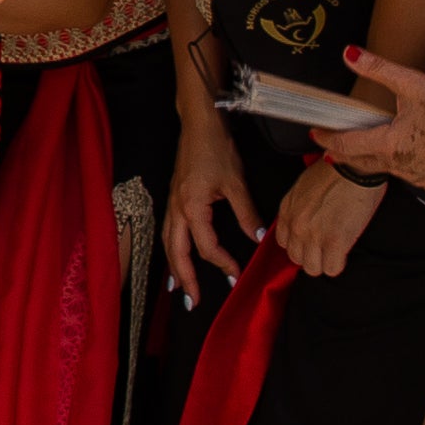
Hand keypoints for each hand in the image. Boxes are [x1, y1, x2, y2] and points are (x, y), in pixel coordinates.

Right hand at [160, 111, 257, 297]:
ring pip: (168, 244)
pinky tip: (176, 256)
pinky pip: (168, 231)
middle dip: (185, 279)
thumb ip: (246, 213)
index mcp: (192, 207)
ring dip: (174, 267)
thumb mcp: (236, 182)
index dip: (222, 263)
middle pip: (177, 253)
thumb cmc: (216, 147)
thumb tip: (257, 237)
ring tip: (179, 288)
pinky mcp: (173, 198)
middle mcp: (177, 208)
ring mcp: (172, 203)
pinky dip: (171, 249)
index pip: (207, 246)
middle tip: (193, 301)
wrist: (198, 123)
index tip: (236, 274)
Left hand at [272, 156, 381, 277]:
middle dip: (312, 254)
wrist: (354, 165)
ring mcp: (314, 235)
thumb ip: (298, 208)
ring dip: (325, 262)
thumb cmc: (335, 171)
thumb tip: (306, 222)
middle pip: (297, 258)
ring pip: (313, 268)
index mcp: (287, 210)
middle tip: (326, 246)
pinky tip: (344, 251)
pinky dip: (339, 263)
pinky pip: (332, 269)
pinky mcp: (335, 242)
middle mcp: (296, 225)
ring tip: (336, 250)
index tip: (311, 241)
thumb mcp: (303, 187)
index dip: (300, 244)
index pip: (284, 243)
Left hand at [313, 46, 424, 190]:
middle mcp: (399, 166)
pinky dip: (401, 165)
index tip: (315, 135)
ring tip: (367, 148)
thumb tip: (349, 54)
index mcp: (388, 145)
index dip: (327, 140)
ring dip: (374, 159)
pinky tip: (406, 154)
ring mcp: (417, 178)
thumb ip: (377, 68)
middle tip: (331, 148)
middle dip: (344, 154)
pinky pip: (410, 176)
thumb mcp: (411, 84)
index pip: (346, 145)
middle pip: (361, 163)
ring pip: (386, 170)